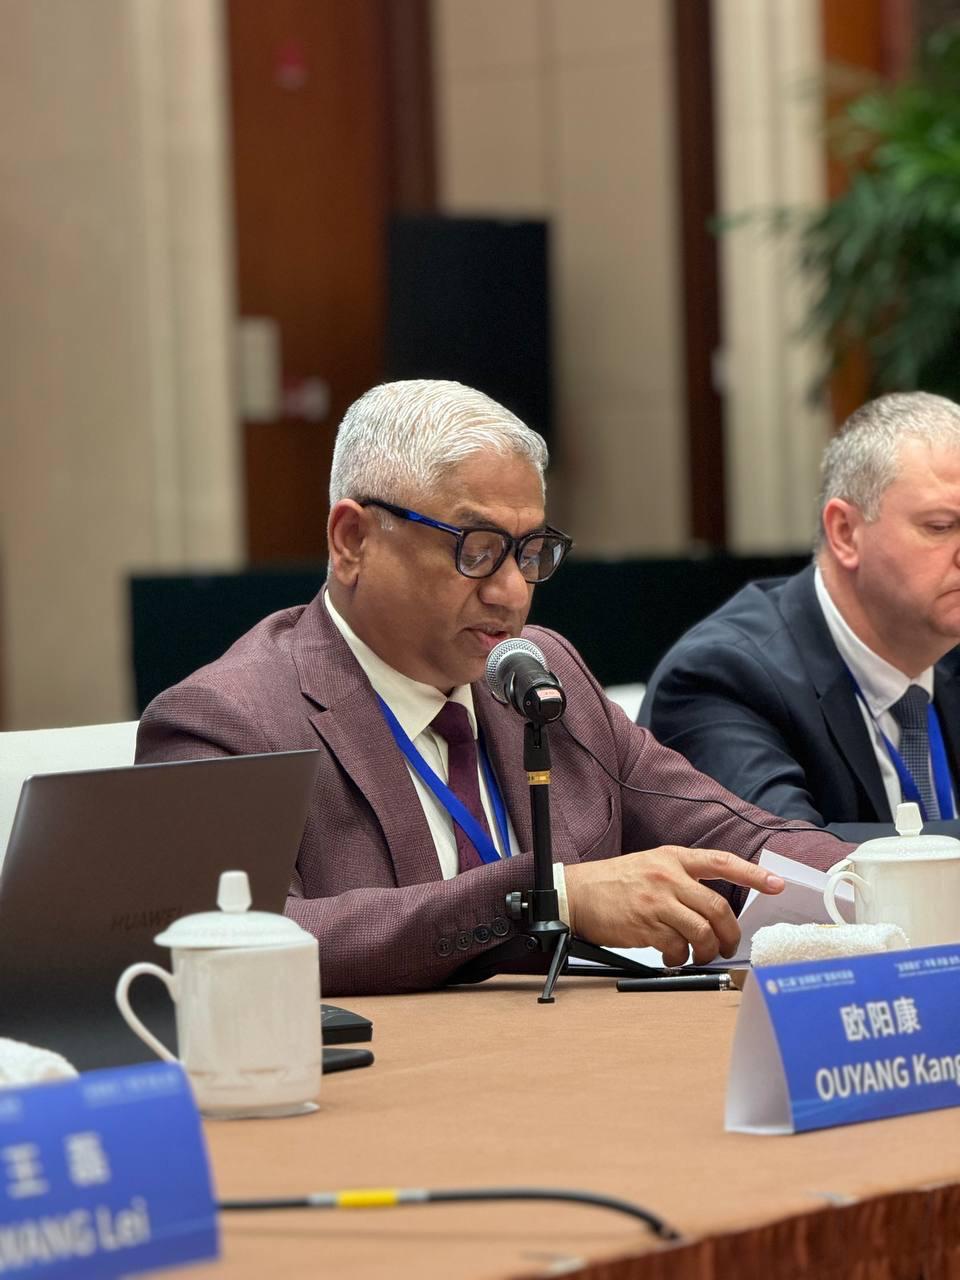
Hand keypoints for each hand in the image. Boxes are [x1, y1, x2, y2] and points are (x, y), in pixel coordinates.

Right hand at [564, 847, 783, 966]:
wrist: (577, 894)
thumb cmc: (614, 883)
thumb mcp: (650, 866)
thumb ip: (681, 879)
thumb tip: (713, 907)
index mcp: (673, 858)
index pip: (721, 862)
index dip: (753, 874)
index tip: (777, 884)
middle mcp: (668, 877)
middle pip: (717, 907)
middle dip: (729, 933)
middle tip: (727, 945)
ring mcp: (657, 901)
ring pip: (702, 931)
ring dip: (707, 950)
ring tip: (700, 955)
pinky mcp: (646, 925)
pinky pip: (677, 948)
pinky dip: (679, 958)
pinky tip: (672, 957)